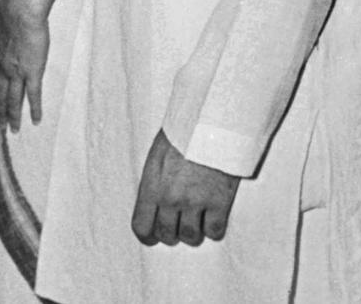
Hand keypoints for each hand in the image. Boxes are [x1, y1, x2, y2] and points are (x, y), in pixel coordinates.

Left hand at [0, 0, 50, 131]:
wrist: (21, 8)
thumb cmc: (8, 8)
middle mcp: (3, 66)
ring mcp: (17, 71)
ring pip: (13, 99)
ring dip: (12, 116)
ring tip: (13, 130)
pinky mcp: (32, 71)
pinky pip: (33, 95)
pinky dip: (34, 109)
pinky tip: (35, 121)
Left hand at [131, 129, 239, 247]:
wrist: (211, 122)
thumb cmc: (184, 132)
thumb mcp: (158, 153)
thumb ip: (154, 180)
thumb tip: (153, 202)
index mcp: (152, 184)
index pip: (141, 226)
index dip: (147, 235)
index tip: (153, 235)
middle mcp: (171, 197)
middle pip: (167, 235)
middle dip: (171, 233)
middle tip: (178, 224)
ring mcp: (195, 202)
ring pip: (191, 237)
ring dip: (193, 232)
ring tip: (196, 219)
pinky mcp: (219, 203)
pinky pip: (214, 232)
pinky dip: (214, 228)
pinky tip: (213, 216)